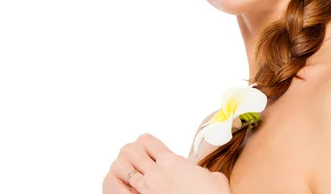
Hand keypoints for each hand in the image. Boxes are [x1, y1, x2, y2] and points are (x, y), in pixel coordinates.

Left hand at [102, 133, 230, 193]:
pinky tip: (118, 187)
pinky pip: (119, 191)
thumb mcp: (214, 178)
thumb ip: (201, 172)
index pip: (146, 142)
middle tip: (132, 164)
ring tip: (124, 175)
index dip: (145, 147)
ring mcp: (147, 188)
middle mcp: (156, 172)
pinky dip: (116, 187)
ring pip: (121, 168)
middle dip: (129, 156)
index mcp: (171, 161)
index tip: (147, 154)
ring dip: (121, 170)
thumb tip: (202, 176)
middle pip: (129, 151)